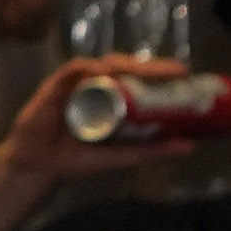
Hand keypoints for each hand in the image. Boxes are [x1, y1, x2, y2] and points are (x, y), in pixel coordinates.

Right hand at [0, 50, 193, 182]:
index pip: (141, 80)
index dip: (161, 75)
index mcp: (114, 101)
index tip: (185, 75)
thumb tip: (190, 146)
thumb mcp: (121, 156)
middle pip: (129, 68)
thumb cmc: (75, 160)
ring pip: (106, 64)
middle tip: (176, 72)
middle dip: (153, 67)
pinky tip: (104, 72)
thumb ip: (152, 150)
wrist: (39, 166)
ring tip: (148, 73)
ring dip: (129, 66)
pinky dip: (90, 68)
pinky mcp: (57, 84)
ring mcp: (79, 84)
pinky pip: (76, 68)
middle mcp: (99, 87)